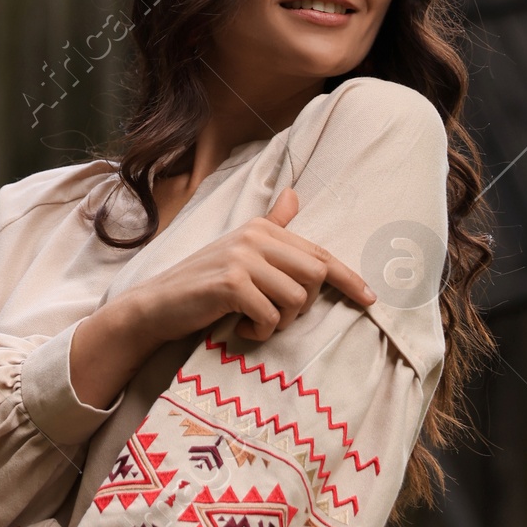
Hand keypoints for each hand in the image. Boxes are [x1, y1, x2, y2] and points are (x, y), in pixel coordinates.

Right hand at [69, 189, 374, 410]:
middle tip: (274, 317)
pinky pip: (271, 317)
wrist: (156, 305)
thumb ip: (270, 225)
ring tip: (252, 323)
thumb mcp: (239, 251)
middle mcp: (254, 237)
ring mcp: (242, 258)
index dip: (348, 278)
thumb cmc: (202, 283)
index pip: (318, 253)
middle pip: (314, 276)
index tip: (370, 298)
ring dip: (279, 324)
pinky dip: (259, 333)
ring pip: (295, 300)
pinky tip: (238, 330)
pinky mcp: (231, 283)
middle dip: (303, 307)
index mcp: (262, 229)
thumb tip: (293, 194)